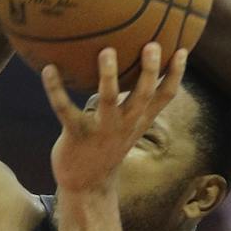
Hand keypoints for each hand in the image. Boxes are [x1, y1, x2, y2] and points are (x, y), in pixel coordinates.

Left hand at [44, 44, 186, 192]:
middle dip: (150, 70)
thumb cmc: (106, 146)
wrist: (87, 185)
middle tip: (152, 44)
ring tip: (107, 51)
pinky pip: (65, 109)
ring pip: (108, 99)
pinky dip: (55, 89)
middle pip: (144, 94)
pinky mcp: (76, 134)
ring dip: (108, 76)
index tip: (182, 49)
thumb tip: (131, 69)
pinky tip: (48, 69)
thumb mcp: (127, 126)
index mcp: (139, 120)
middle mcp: (125, 123)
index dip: (176, 74)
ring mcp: (101, 129)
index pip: (165, 96)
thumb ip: (133, 103)